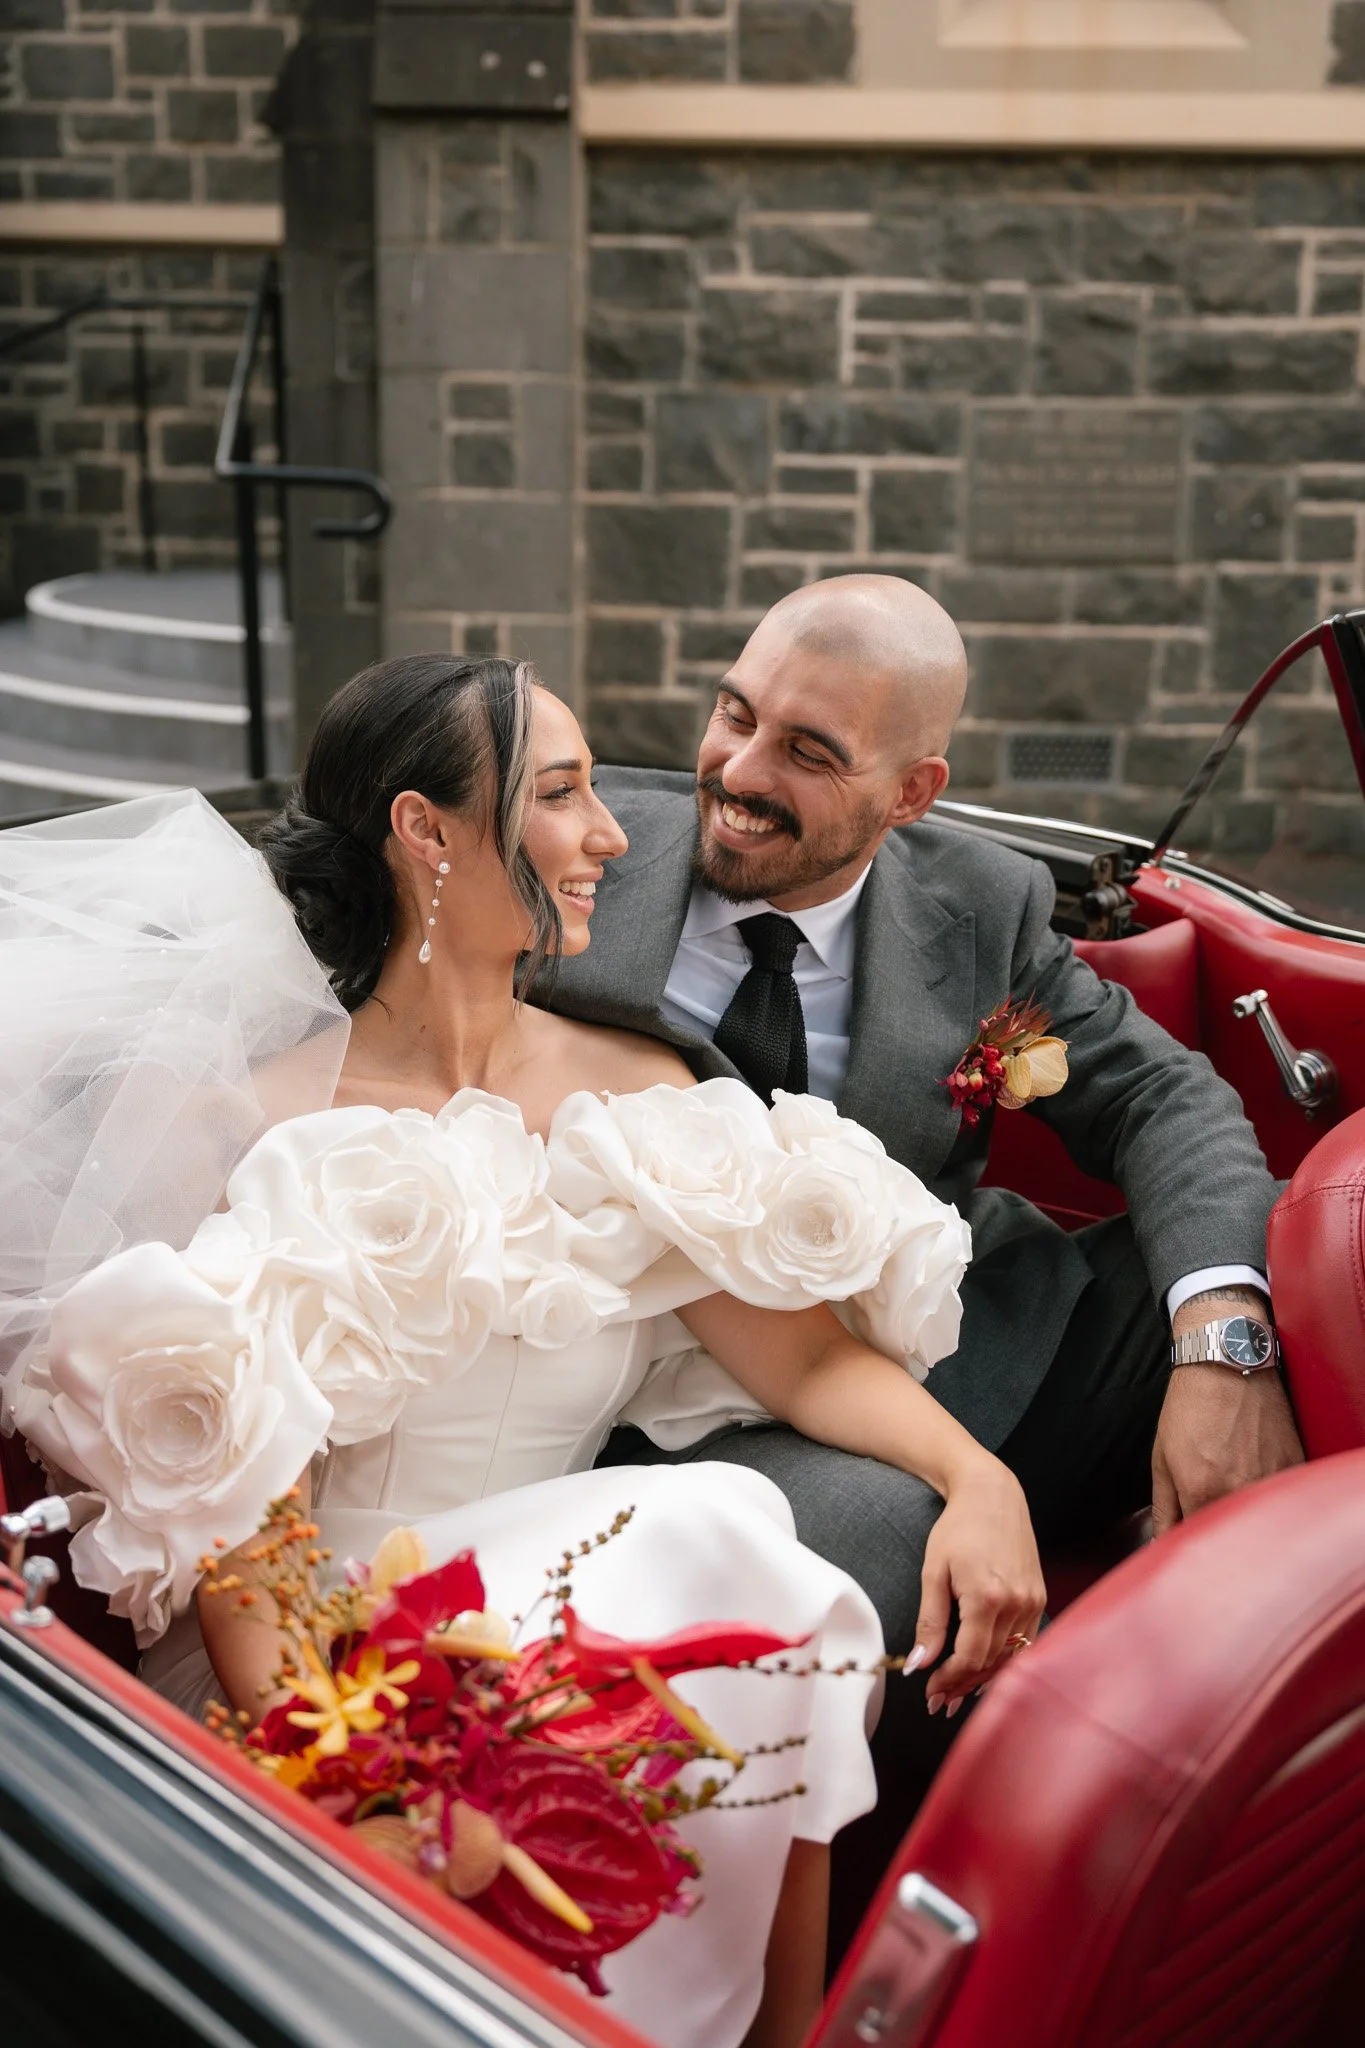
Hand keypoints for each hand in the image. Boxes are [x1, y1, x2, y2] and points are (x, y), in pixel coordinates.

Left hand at [914, 1459, 1045, 1714]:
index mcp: (986, 1597)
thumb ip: (929, 1622)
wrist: (992, 1495)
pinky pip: (1024, 1642)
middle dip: (962, 1685)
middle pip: (990, 1662)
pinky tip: (986, 1671)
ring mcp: (1032, 1601)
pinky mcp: (1039, 1598)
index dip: (948, 1681)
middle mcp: (1016, 1603)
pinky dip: (1005, 1660)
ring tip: (959, 1694)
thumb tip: (919, 1665)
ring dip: (984, 1678)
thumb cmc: (957, 1529)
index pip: (969, 1658)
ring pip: (1009, 1657)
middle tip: (939, 1702)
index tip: (930, 1693)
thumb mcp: (933, 1572)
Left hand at [1152, 1362, 1304, 1535]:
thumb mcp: (1162, 1458)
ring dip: (1243, 1508)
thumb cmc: (1190, 1407)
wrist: (1227, 1365)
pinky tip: (1252, 1466)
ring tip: (1229, 1472)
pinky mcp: (1294, 1465)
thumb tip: (1161, 1542)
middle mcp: (1239, 1490)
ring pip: (1258, 1516)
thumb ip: (1164, 1507)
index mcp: (1202, 1491)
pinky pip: (1281, 1496)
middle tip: (1207, 1495)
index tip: (1186, 1528)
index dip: (1190, 1538)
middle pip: (1231, 1532)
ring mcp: (1271, 1479)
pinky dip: (1267, 1493)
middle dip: (1216, 1523)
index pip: (1198, 1540)